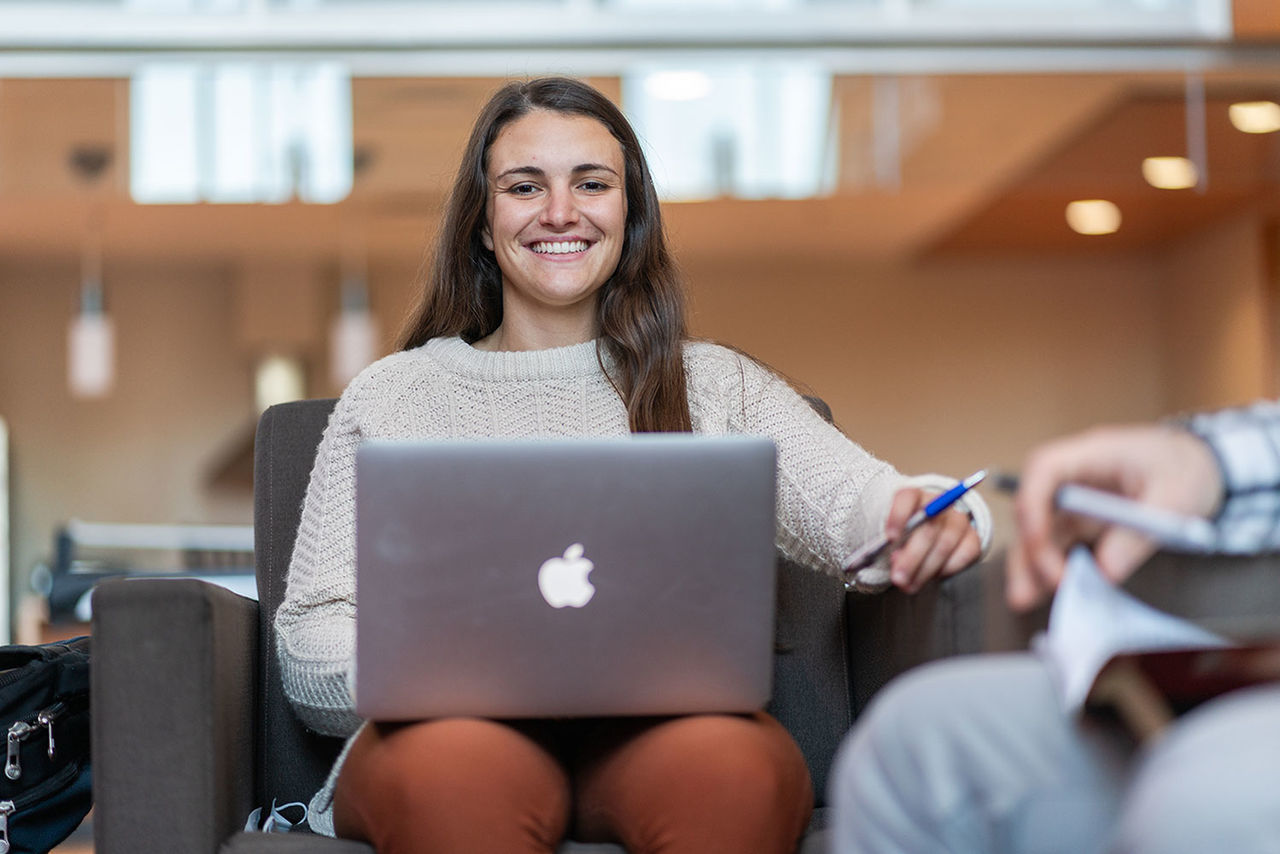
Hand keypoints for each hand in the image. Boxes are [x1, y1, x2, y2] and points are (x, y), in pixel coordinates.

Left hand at [883, 487, 982, 593]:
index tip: (891, 538)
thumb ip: (891, 546)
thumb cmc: (903, 536)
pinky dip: (947, 569)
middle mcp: (938, 504)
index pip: (907, 498)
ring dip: (925, 570)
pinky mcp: (972, 538)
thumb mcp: (891, 538)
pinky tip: (933, 576)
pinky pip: (964, 555)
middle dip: (912, 558)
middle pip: (928, 528)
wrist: (926, 536)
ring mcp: (958, 520)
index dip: (898, 516)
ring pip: (945, 545)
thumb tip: (896, 560)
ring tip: (909, 585)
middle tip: (898, 578)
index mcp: (912, 496)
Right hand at [1007, 423, 1224, 611]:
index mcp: (1094, 453)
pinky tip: (1045, 591)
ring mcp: (1075, 498)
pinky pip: (1058, 543)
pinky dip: (1050, 566)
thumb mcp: (1175, 500)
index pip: (1045, 468)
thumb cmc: (1186, 468)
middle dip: (1030, 547)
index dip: (1034, 503)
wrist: (1201, 464)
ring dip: (1031, 563)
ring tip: (1025, 597)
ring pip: (1040, 530)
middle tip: (1039, 585)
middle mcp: (1075, 475)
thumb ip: (1137, 535)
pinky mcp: (1082, 519)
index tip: (1040, 542)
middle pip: (1034, 506)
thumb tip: (1104, 571)